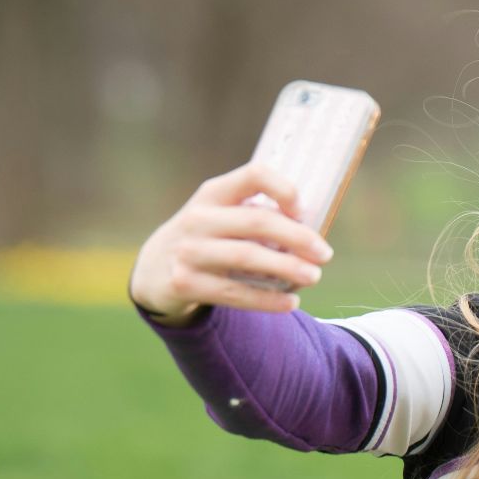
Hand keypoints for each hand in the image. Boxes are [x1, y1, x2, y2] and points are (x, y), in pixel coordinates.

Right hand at [127, 161, 334, 322]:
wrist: (154, 270)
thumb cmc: (207, 239)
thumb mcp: (222, 216)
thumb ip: (257, 216)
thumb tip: (312, 235)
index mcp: (213, 193)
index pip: (253, 175)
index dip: (283, 188)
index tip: (303, 209)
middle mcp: (198, 218)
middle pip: (256, 221)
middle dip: (297, 237)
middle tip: (325, 254)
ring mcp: (188, 251)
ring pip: (246, 258)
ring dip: (286, 268)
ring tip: (314, 277)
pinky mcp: (184, 283)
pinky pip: (234, 293)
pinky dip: (266, 299)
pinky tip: (291, 303)